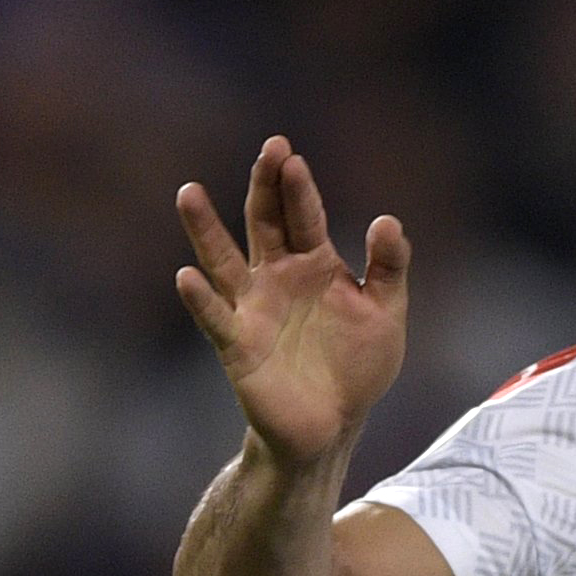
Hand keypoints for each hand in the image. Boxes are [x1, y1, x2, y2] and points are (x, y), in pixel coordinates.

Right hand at [173, 137, 411, 470]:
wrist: (334, 425)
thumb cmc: (358, 367)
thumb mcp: (385, 314)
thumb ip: (388, 268)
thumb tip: (387, 220)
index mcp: (314, 263)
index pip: (304, 214)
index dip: (297, 187)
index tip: (291, 157)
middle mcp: (277, 276)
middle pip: (265, 221)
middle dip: (264, 186)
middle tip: (268, 150)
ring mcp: (252, 307)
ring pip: (223, 260)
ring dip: (206, 229)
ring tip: (189, 193)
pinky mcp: (237, 345)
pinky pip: (216, 318)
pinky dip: (200, 299)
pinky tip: (187, 277)